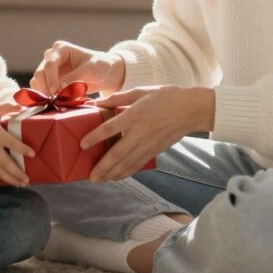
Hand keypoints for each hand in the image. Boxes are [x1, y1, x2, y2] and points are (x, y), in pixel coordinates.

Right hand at [0, 103, 33, 186]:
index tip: (33, 154)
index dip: (22, 149)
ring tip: (23, 184)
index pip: (11, 143)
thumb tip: (21, 106)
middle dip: (17, 172)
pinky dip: (4, 178)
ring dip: (12, 179)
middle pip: (6, 162)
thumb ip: (7, 107)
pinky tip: (12, 182)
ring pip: (0, 171)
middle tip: (28, 179)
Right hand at [30, 41, 125, 95]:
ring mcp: (48, 69)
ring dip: (45, 93)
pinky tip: (56, 102)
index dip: (51, 79)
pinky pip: (39, 89)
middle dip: (46, 88)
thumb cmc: (99, 66)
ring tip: (58, 102)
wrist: (103, 73)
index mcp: (61, 48)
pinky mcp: (48, 80)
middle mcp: (51, 56)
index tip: (56, 92)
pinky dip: (45, 96)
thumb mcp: (90, 70)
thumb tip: (60, 88)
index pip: (50, 64)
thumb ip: (75, 77)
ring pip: (37, 82)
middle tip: (56, 101)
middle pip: (40, 73)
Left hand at [79, 86, 214, 182]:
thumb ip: (117, 98)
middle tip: (90, 177)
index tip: (82, 145)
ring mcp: (148, 144)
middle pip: (117, 154)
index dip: (94, 137)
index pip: (110, 129)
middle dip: (103, 167)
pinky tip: (117, 177)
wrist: (191, 109)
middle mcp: (139, 133)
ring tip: (99, 180)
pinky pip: (138, 164)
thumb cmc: (165, 96)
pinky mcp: (155, 151)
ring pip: (127, 163)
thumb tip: (97, 102)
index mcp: (134, 115)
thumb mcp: (140, 91)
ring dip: (112, 174)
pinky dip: (126, 172)